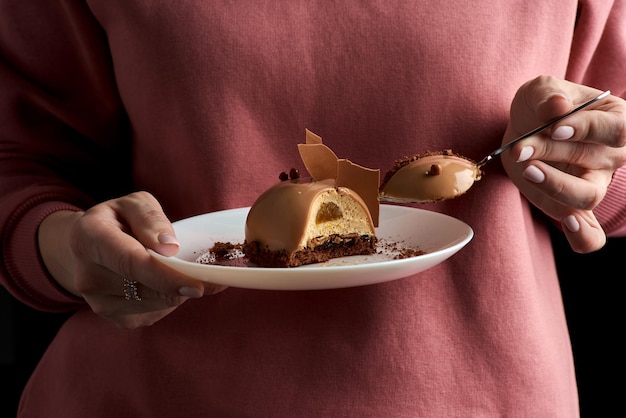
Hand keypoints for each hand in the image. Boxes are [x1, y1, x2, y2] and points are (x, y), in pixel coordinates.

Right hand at [38, 191, 226, 328]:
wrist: (85, 249)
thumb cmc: (116, 221)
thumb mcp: (133, 204)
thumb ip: (151, 219)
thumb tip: (171, 247)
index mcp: (90, 240)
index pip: (132, 264)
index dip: (167, 277)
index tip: (197, 286)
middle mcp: (89, 277)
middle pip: (150, 289)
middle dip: (185, 282)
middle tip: (212, 270)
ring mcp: (101, 304)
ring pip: (159, 304)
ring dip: (179, 289)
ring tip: (183, 268)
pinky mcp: (117, 319)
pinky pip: (158, 312)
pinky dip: (172, 298)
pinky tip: (168, 281)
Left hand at [501, 76, 625, 252]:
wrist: (523, 128)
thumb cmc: (540, 105)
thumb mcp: (539, 90)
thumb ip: (548, 95)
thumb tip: (558, 106)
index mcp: (615, 120)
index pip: (616, 129)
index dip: (586, 129)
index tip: (554, 127)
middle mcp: (611, 156)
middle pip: (594, 161)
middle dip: (552, 152)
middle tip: (520, 148)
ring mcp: (593, 184)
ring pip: (588, 196)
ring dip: (555, 186)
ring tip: (528, 170)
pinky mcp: (570, 207)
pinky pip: (590, 235)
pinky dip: (583, 237)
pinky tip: (569, 226)